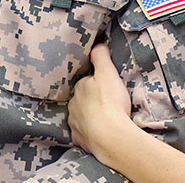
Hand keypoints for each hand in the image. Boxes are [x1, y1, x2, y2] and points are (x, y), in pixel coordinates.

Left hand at [68, 42, 133, 160]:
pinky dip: (90, 133)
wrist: (111, 136)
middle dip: (92, 100)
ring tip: (106, 119)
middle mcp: (73, 105)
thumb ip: (100, 56)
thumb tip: (97, 44)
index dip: (97, 83)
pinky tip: (101, 133)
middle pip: (83, 100)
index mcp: (80, 88)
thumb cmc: (110, 102)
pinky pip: (84, 134)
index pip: (87, 82)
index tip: (107, 87)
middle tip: (109, 103)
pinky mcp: (80, 140)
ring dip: (90, 117)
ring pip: (81, 117)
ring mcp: (75, 124)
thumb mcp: (108, 72)